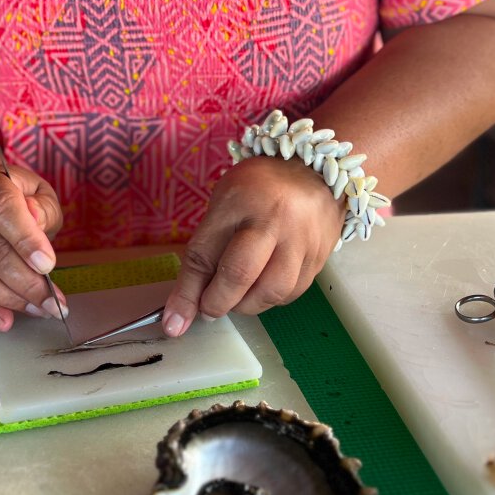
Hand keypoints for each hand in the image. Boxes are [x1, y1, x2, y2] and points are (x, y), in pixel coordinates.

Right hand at [0, 164, 65, 331]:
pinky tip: (6, 321)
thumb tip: (38, 222)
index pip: (3, 209)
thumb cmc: (12, 196)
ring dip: (9, 298)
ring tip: (40, 310)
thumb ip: (42, 208)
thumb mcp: (35, 190)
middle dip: (25, 281)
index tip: (47, 265)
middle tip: (53, 302)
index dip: (25, 238)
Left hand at [163, 157, 343, 335]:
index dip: (186, 292)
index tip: (174, 322)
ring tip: (238, 297)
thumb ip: (205, 253)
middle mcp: (273, 220)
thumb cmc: (259, 188)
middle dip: (217, 303)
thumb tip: (186, 309)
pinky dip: (271, 299)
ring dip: (247, 306)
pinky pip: (292, 293)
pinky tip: (262, 288)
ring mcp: (302, 240)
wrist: (317, 172)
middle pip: (240, 274)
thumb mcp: (224, 205)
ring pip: (271, 292)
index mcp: (240, 201)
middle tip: (209, 309)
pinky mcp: (320, 257)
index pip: (205, 253)